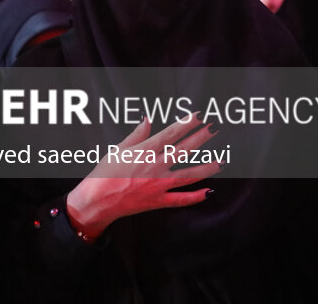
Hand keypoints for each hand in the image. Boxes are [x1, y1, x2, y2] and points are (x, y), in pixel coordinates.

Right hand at [65, 114, 218, 240]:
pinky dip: (195, 197)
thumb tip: (148, 119)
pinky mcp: (158, 201)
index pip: (171, 133)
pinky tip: (208, 192)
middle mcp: (156, 166)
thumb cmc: (103, 174)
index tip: (199, 115)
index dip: (187, 123)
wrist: (96, 201)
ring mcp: (159, 185)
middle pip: (185, 149)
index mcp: (145, 151)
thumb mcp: (118, 149)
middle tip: (214, 128)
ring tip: (222, 161)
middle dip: (202, 138)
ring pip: (189, 175)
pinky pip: (180, 199)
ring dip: (207, 167)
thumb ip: (137, 135)